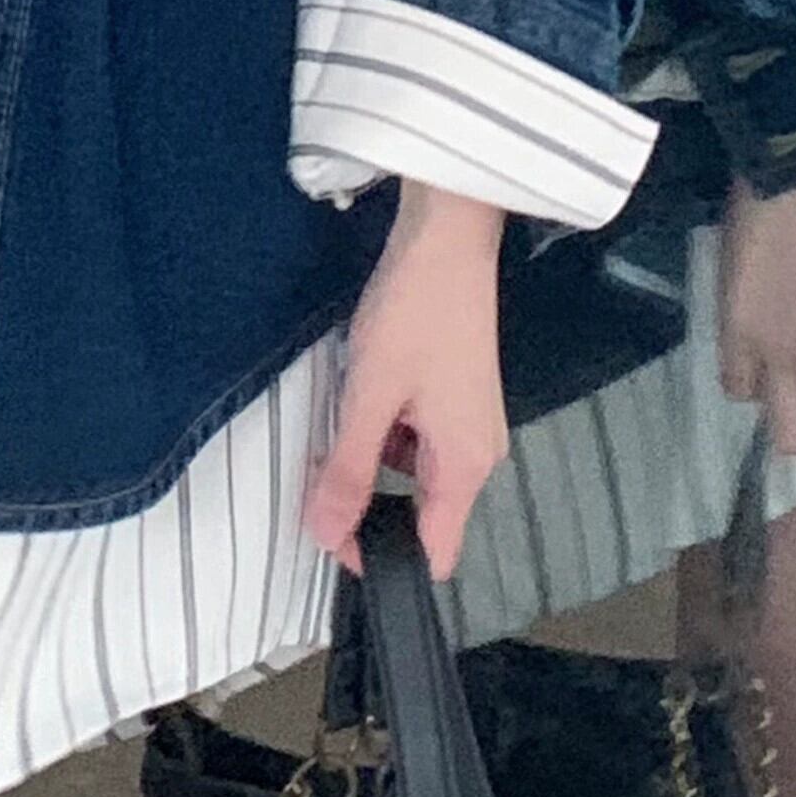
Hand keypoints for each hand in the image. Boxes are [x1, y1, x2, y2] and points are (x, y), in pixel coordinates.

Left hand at [306, 181, 508, 578]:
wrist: (447, 237)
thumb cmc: (413, 315)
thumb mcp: (370, 394)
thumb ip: (348, 470)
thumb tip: (324, 538)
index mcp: (466, 468)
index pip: (432, 553)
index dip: (380, 559)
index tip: (328, 536)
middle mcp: (477, 455)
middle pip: (420, 514)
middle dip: (365, 502)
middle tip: (317, 474)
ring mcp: (469, 423)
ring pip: (411, 472)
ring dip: (370, 459)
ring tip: (335, 422)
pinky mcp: (458, 395)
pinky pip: (416, 437)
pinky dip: (384, 427)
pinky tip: (359, 394)